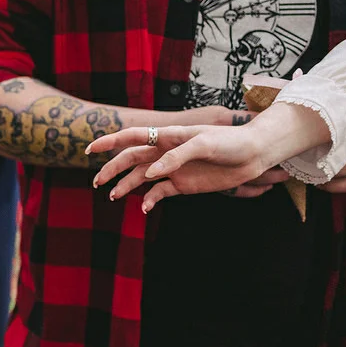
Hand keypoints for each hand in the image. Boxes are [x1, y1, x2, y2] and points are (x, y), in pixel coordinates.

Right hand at [87, 124, 287, 210]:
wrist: (255, 155)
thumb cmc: (231, 142)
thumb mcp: (204, 144)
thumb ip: (176, 157)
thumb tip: (151, 174)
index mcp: (168, 137)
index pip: (133, 137)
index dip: (110, 142)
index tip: (90, 150)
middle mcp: (166, 152)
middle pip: (131, 159)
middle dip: (112, 170)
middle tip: (96, 183)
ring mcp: (173, 169)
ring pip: (141, 177)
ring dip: (126, 186)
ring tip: (113, 196)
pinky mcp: (183, 184)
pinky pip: (159, 193)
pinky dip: (150, 200)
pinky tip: (145, 209)